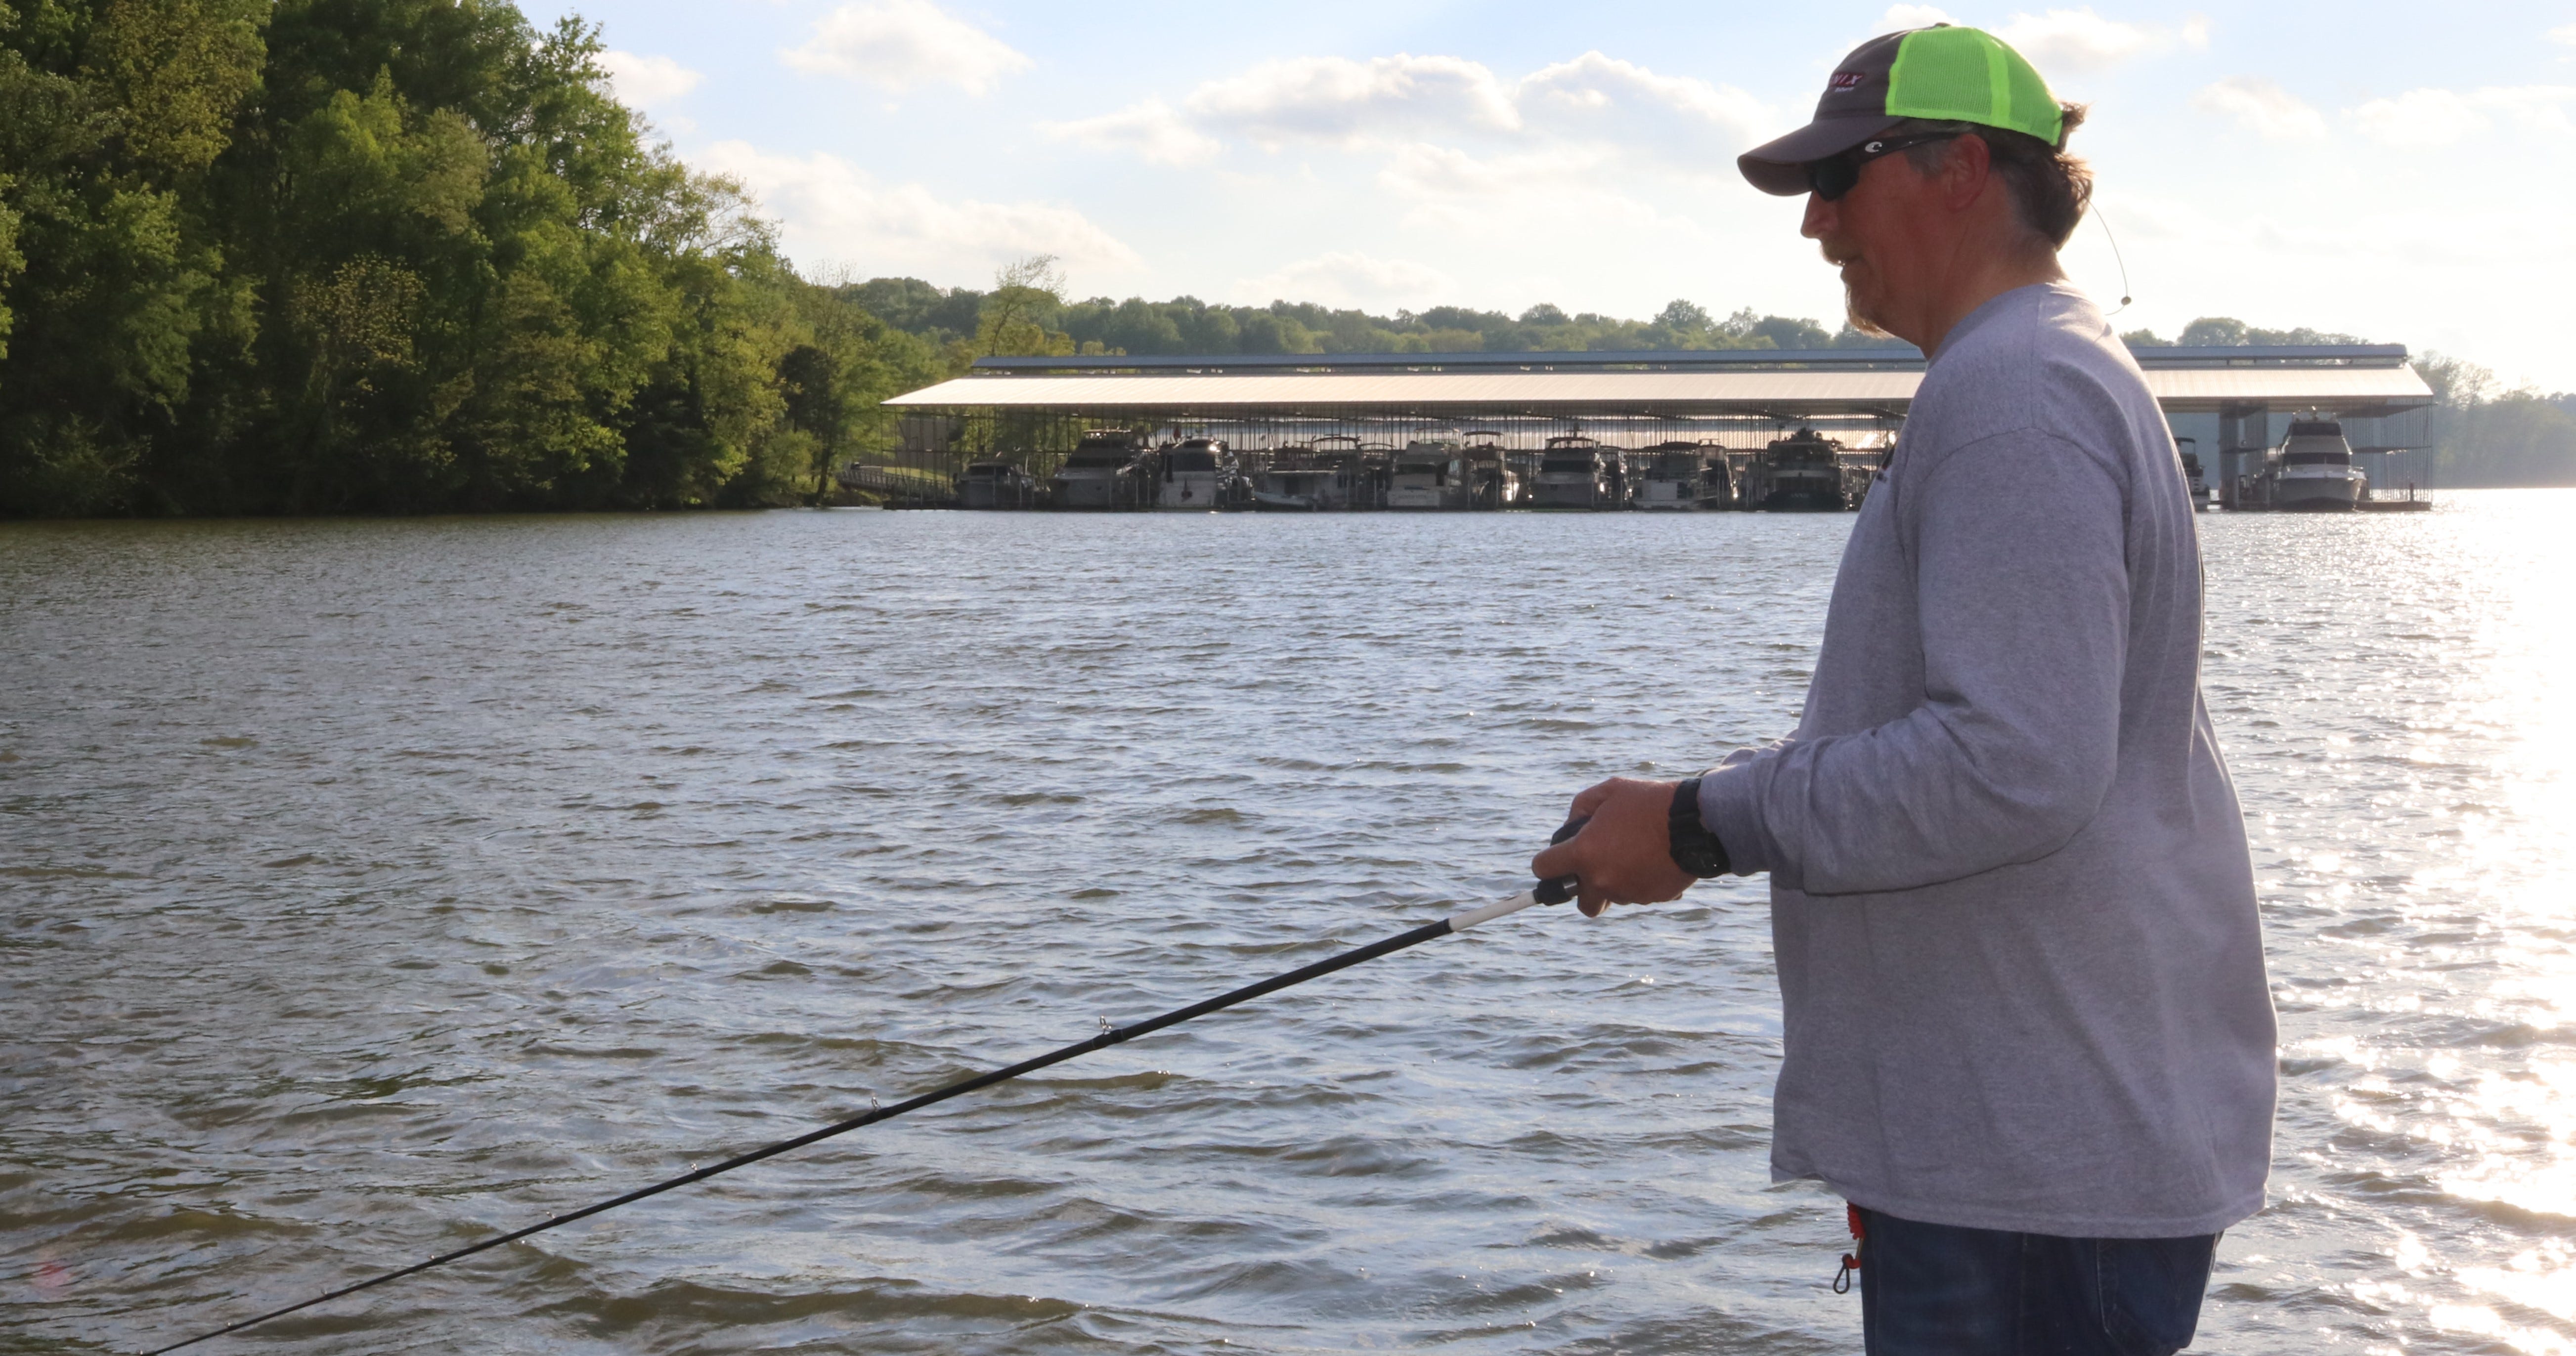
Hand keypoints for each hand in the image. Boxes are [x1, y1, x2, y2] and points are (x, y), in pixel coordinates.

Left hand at [1528, 777, 1696, 916]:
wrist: (1694, 822)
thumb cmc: (1648, 802)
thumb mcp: (1608, 792)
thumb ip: (1579, 809)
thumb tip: (1570, 830)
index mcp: (1583, 854)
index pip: (1543, 869)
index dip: (1546, 862)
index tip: (1555, 858)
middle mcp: (1601, 880)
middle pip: (1580, 901)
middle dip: (1584, 887)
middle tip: (1597, 866)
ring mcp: (1627, 893)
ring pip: (1611, 898)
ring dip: (1614, 882)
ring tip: (1632, 853)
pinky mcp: (1651, 898)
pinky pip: (1637, 895)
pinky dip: (1639, 882)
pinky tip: (1651, 860)